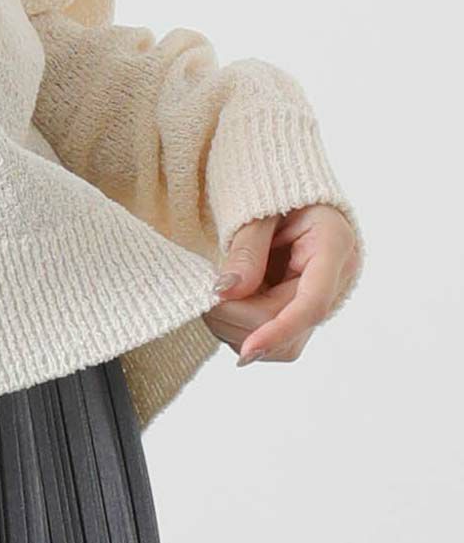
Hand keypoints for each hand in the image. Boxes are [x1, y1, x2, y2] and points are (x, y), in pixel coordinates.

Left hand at [201, 202, 359, 365]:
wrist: (284, 193)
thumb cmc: (272, 191)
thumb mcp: (256, 210)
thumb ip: (245, 249)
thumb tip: (226, 292)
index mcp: (334, 245)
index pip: (312, 304)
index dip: (278, 331)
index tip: (247, 351)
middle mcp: (336, 278)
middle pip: (290, 326)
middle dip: (241, 320)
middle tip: (207, 296)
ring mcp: (323, 299)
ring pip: (284, 344)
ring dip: (240, 331)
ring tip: (217, 295)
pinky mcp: (306, 312)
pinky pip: (278, 340)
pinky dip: (245, 330)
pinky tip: (230, 304)